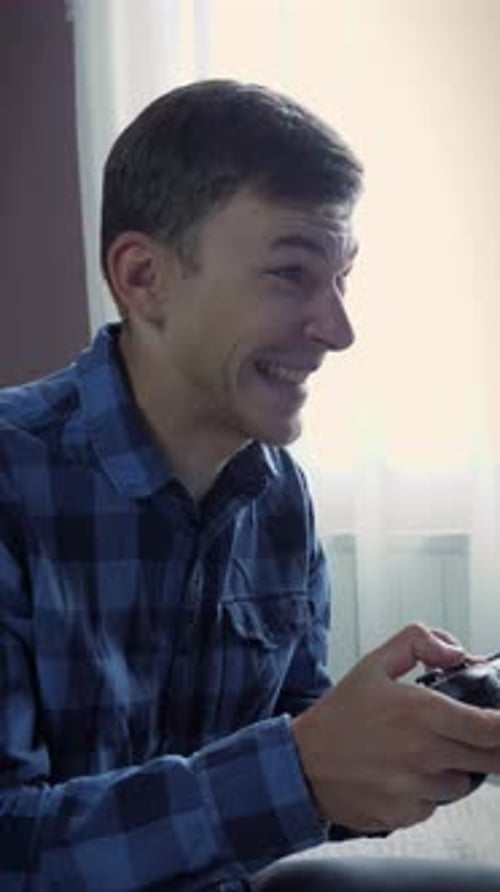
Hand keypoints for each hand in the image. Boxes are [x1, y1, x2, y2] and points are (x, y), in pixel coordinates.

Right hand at [291, 623, 499, 832]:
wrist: (301, 764)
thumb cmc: (338, 716)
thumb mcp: (373, 664)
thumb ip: (417, 643)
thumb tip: (454, 651)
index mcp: (421, 713)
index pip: (491, 727)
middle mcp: (424, 753)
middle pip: (490, 759)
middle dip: (493, 748)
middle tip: (478, 738)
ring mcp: (417, 788)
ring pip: (464, 784)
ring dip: (457, 770)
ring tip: (424, 753)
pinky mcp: (406, 815)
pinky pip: (436, 805)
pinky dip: (429, 792)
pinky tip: (404, 775)